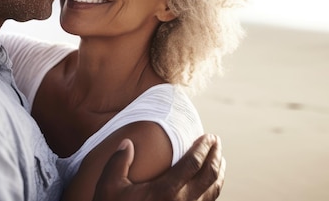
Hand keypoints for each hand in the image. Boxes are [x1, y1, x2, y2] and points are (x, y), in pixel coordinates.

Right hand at [93, 134, 224, 200]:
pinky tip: (211, 185)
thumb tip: (127, 143)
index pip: (193, 164)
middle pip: (208, 176)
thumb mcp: (109, 187)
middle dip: (215, 156)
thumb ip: (118, 162)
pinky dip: (214, 191)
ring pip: (213, 192)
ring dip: (219, 173)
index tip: (208, 136)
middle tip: (216, 141)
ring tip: (219, 160)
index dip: (203, 148)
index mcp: (165, 191)